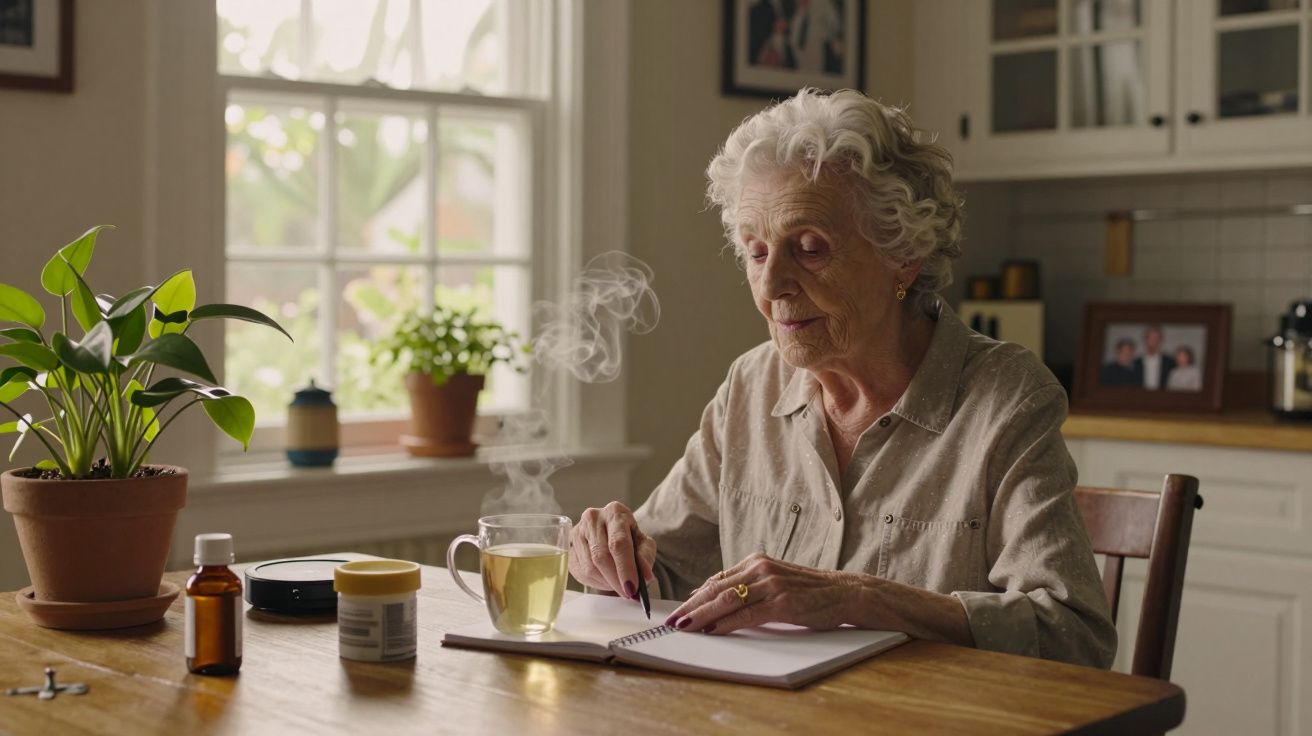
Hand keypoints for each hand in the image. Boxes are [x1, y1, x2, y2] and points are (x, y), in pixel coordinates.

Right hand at [568, 501, 656, 599]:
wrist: (610, 531)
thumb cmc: (628, 537)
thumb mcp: (644, 543)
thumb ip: (645, 557)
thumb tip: (645, 576)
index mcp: (614, 512)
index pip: (618, 543)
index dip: (625, 568)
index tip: (632, 588)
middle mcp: (592, 518)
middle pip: (601, 556)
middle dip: (616, 580)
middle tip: (627, 594)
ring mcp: (577, 531)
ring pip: (589, 567)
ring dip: (606, 583)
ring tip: (618, 585)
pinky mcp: (568, 546)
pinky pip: (580, 572)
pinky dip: (595, 582)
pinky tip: (605, 580)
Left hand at [664, 553, 855, 634]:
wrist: (845, 592)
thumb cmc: (810, 591)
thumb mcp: (775, 581)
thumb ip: (748, 586)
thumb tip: (713, 595)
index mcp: (757, 561)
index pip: (718, 579)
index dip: (695, 596)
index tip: (679, 609)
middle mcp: (761, 569)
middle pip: (717, 588)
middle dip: (691, 606)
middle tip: (672, 621)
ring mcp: (771, 584)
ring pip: (727, 600)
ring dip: (702, 615)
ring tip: (684, 626)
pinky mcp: (782, 603)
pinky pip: (747, 615)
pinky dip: (726, 623)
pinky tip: (712, 630)